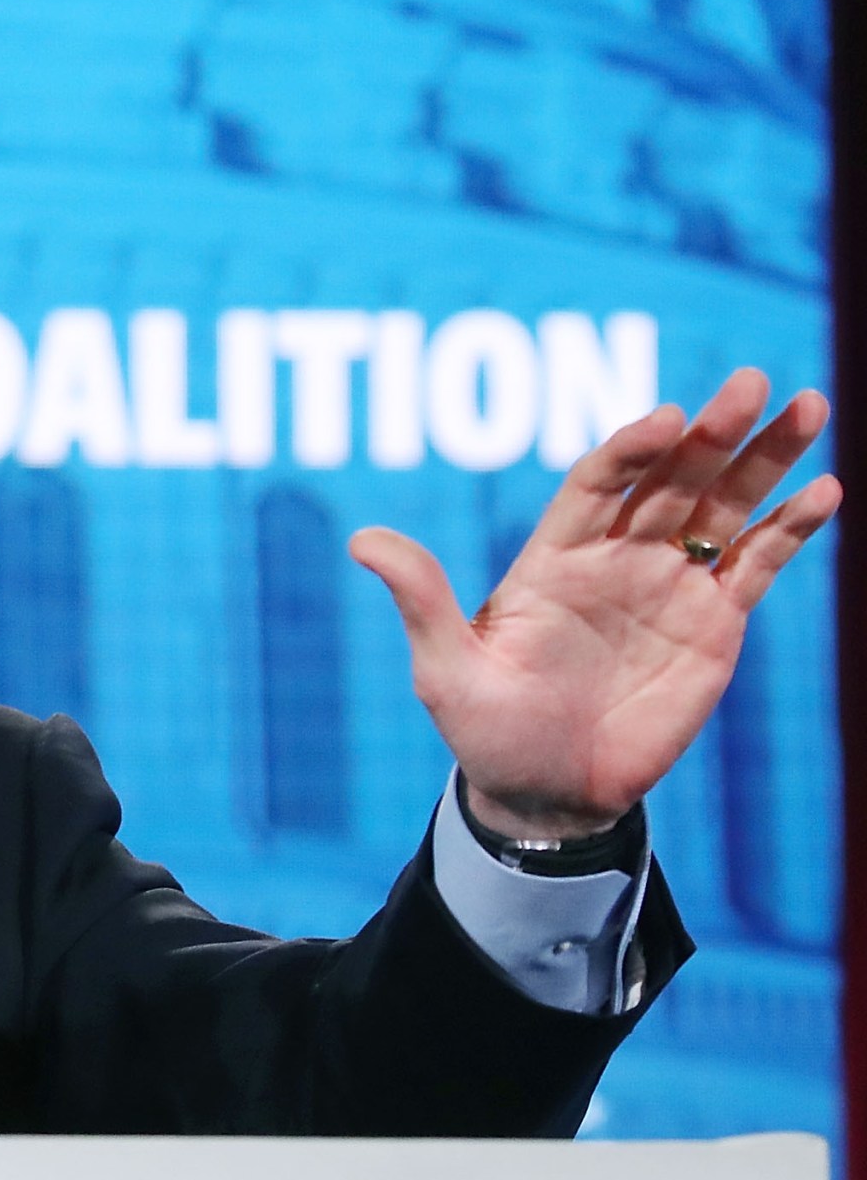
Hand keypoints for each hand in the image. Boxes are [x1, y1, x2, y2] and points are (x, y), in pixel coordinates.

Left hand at [351, 368, 840, 839]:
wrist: (547, 795)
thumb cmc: (487, 731)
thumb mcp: (446, 669)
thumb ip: (421, 600)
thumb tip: (360, 538)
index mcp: (554, 557)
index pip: (598, 482)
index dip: (631, 448)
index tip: (667, 419)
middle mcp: (617, 558)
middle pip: (671, 479)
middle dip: (712, 433)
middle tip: (751, 384)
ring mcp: (670, 587)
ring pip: (724, 508)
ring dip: (764, 460)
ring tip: (805, 406)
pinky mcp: (714, 626)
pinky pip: (757, 567)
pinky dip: (791, 530)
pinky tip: (826, 492)